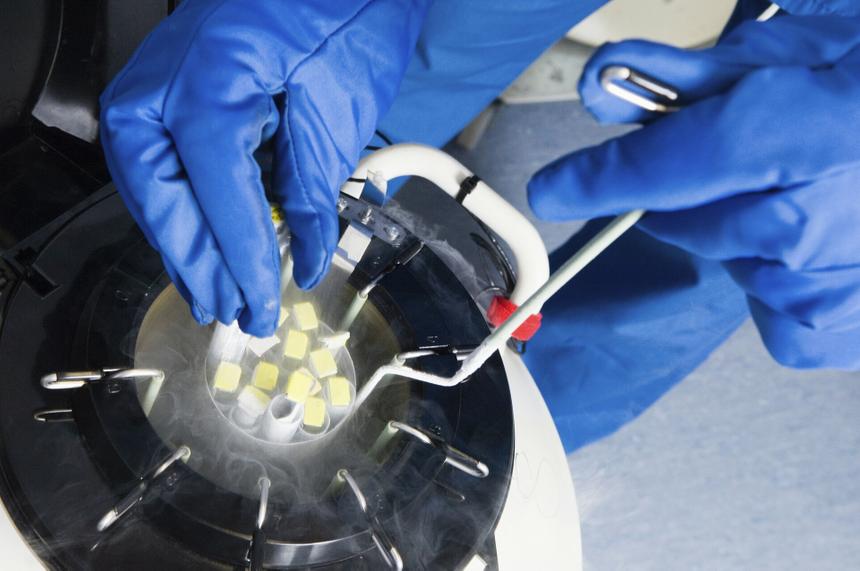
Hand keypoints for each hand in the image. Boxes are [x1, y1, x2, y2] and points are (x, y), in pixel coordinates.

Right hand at [100, 0, 428, 336]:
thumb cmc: (344, 9)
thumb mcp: (337, 104)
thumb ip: (313, 188)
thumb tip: (303, 255)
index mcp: (209, 78)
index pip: (217, 192)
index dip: (239, 257)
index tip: (260, 302)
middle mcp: (164, 81)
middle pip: (164, 197)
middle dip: (199, 264)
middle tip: (233, 313)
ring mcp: (156, 83)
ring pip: (151, 187)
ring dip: (185, 246)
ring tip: (216, 294)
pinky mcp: (166, 91)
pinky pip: (161, 165)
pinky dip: (184, 211)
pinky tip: (205, 245)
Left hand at [528, 15, 859, 368]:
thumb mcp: (809, 45)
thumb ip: (698, 72)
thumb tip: (609, 85)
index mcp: (795, 135)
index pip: (657, 167)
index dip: (596, 177)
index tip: (557, 189)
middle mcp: (809, 218)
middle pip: (687, 220)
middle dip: (690, 191)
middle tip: (744, 157)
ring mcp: (833, 281)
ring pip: (733, 262)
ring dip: (749, 230)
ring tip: (817, 191)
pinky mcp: (849, 326)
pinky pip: (780, 319)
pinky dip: (785, 285)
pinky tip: (829, 246)